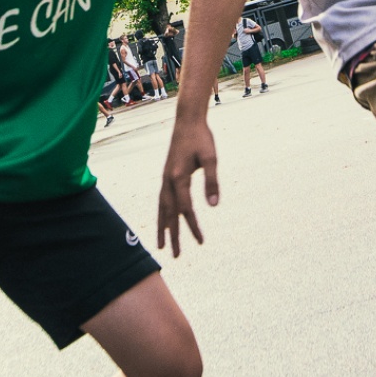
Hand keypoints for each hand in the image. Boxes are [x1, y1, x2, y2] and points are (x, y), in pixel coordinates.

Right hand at [157, 113, 216, 256]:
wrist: (187, 120)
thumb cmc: (201, 138)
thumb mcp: (211, 158)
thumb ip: (211, 181)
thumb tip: (214, 205)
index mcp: (178, 177)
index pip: (185, 209)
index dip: (192, 226)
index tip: (201, 242)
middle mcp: (168, 180)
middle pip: (169, 214)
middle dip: (172, 236)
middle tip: (176, 256)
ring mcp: (164, 178)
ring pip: (161, 208)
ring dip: (162, 227)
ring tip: (161, 244)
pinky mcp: (166, 175)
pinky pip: (161, 200)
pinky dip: (162, 213)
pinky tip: (164, 220)